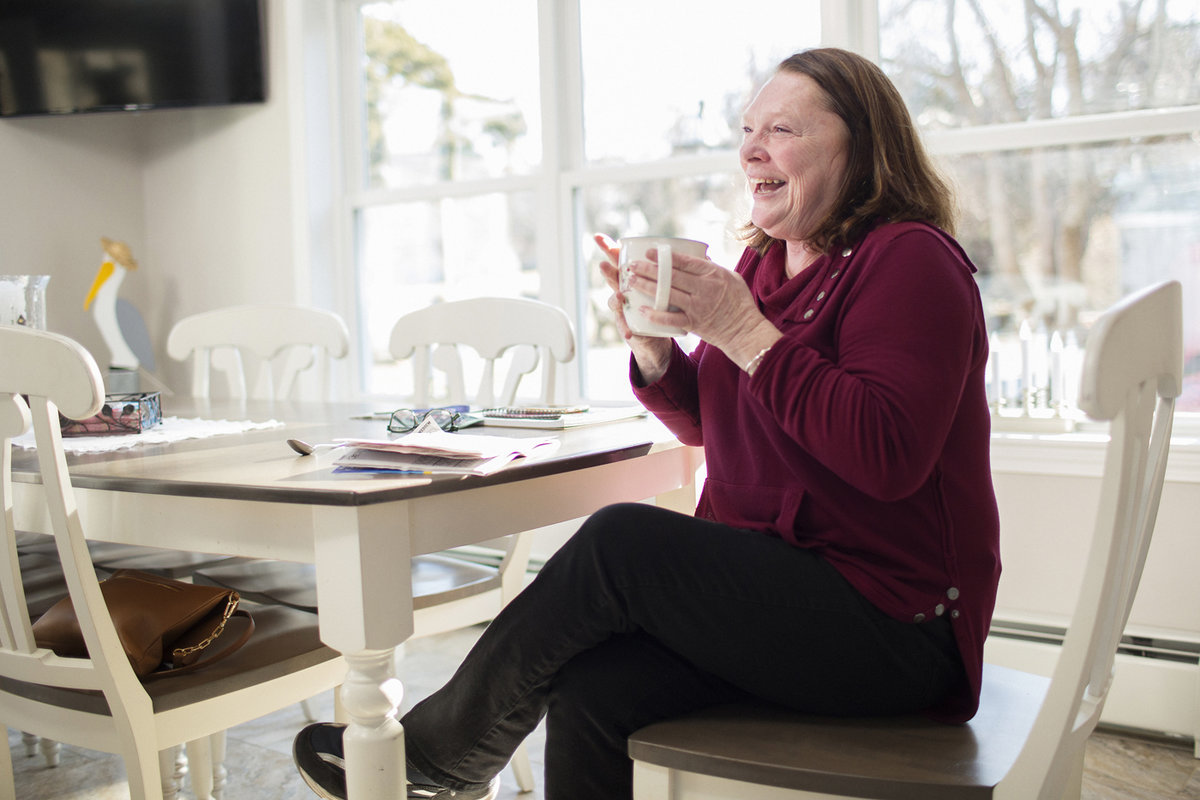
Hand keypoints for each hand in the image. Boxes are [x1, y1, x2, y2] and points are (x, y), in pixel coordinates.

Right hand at [594, 233, 672, 381]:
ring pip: (615, 302)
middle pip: (613, 278)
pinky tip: (629, 331)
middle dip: (607, 272)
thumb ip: (672, 269)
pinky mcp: (627, 325)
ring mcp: (623, 309)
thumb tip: (696, 251)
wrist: (654, 335)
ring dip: (615, 299)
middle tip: (603, 265)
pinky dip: (626, 329)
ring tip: (618, 296)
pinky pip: (625, 327)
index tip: (597, 236)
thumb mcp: (663, 285)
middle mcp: (623, 291)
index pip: (618, 260)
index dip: (607, 248)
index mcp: (631, 277)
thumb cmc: (658, 305)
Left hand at [621, 244, 778, 365]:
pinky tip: (642, 309)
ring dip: (646, 287)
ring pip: (667, 294)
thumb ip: (712, 267)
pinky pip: (670, 319)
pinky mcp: (693, 323)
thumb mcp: (731, 277)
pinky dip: (655, 314)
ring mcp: (697, 306)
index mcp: (713, 274)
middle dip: (648, 269)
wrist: (744, 331)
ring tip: (631, 281)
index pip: (684, 261)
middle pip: (670, 276)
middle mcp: (704, 288)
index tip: (647, 252)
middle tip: (632, 265)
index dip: (663, 256)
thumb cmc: (739, 302)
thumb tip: (697, 256)